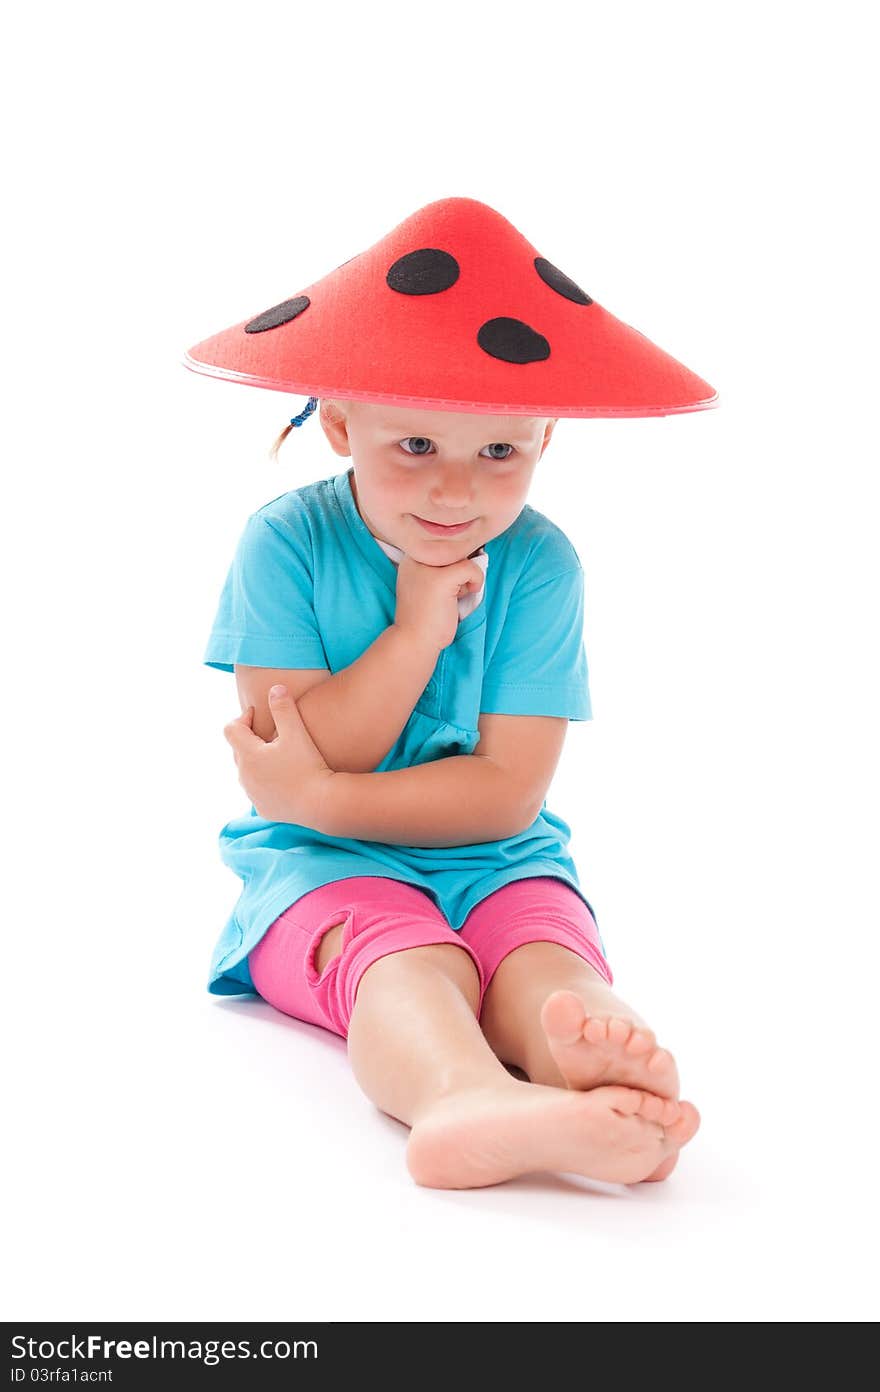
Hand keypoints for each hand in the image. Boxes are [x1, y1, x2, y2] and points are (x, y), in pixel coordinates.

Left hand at [223, 684, 335, 825]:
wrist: (321, 803)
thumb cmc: (309, 765)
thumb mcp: (296, 733)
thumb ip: (283, 708)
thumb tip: (275, 688)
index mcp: (248, 754)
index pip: (231, 729)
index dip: (243, 718)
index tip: (258, 715)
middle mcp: (244, 776)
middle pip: (238, 750)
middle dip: (250, 739)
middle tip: (270, 733)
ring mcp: (252, 794)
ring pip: (247, 772)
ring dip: (257, 761)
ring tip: (278, 755)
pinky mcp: (262, 808)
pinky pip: (257, 790)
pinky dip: (265, 781)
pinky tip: (283, 777)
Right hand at [394, 552, 484, 652]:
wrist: (414, 640)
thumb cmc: (425, 615)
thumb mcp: (427, 582)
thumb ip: (440, 565)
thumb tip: (472, 549)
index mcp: (411, 555)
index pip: (444, 543)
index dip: (454, 561)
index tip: (449, 583)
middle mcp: (416, 556)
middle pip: (454, 547)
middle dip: (461, 568)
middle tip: (453, 590)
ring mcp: (427, 566)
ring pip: (464, 555)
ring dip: (467, 576)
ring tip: (455, 594)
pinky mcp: (441, 578)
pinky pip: (471, 568)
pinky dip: (477, 580)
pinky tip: (467, 594)